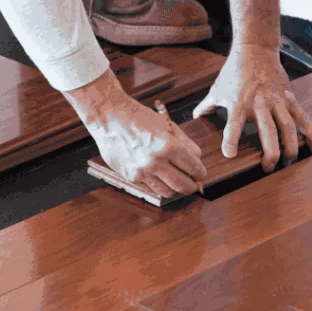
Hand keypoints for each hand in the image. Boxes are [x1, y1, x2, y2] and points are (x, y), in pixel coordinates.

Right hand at [65, 70, 205, 198]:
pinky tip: (158, 176)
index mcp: (169, 146)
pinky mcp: (131, 177)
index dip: (200, 174)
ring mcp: (142, 172)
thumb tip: (198, 161)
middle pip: (183, 186)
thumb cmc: (140, 118)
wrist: (110, 118)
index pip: (194, 168)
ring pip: (168, 192)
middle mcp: (156, 162)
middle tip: (193, 183)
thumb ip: (186, 144)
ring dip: (175, 188)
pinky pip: (151, 188)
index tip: (201, 174)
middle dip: (192, 186)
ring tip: (175, 180)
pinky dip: (158, 185)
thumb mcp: (168, 126)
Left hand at [193, 43, 311, 172]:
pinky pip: (302, 117)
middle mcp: (259, 104)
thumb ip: (206, 106)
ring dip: (291, 146)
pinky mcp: (290, 98)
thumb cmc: (234, 71)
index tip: (230, 155)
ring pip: (288, 126)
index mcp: (238, 103)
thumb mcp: (216, 88)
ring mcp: (277, 101)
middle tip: (268, 168)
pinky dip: (310, 133)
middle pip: (267, 131)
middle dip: (270, 152)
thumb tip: (194, 118)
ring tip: (290, 162)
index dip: (231, 140)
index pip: (233, 125)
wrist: (256, 49)